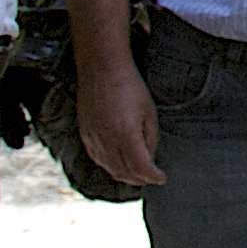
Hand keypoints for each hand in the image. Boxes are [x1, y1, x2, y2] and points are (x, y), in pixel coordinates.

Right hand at [75, 53, 165, 190]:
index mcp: (126, 134)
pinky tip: (117, 165)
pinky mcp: (85, 134)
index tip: (162, 178)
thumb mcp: (149, 112)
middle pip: (124, 172)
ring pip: (109, 168)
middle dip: (140, 179)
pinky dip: (109, 166)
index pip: (141, 167)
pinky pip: (97, 158)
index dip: (153, 176)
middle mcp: (107, 140)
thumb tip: (150, 158)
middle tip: (151, 179)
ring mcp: (93, 138)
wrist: (102, 68)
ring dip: (125, 176)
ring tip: (137, 176)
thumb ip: (150, 138)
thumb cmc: (130, 86)